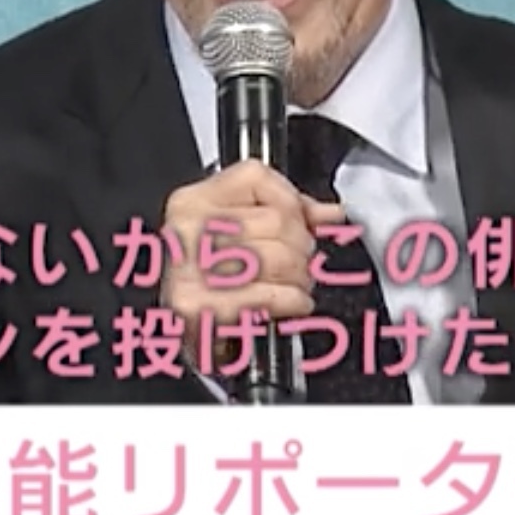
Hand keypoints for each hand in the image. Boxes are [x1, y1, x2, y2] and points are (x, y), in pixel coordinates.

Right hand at [159, 160, 346, 364]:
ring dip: (300, 276)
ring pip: (278, 257)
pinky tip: (293, 303)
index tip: (300, 222)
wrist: (185, 336)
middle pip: (275, 220)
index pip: (256, 178)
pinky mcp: (199, 308)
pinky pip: (271, 295)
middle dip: (302, 246)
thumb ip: (285, 212)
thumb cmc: (214, 283)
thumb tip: (329, 212)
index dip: (292, 202)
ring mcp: (190, 270)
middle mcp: (186, 231)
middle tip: (301, 263)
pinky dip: (293, 301)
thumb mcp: (241, 233)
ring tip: (295, 284)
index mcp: (192, 202)